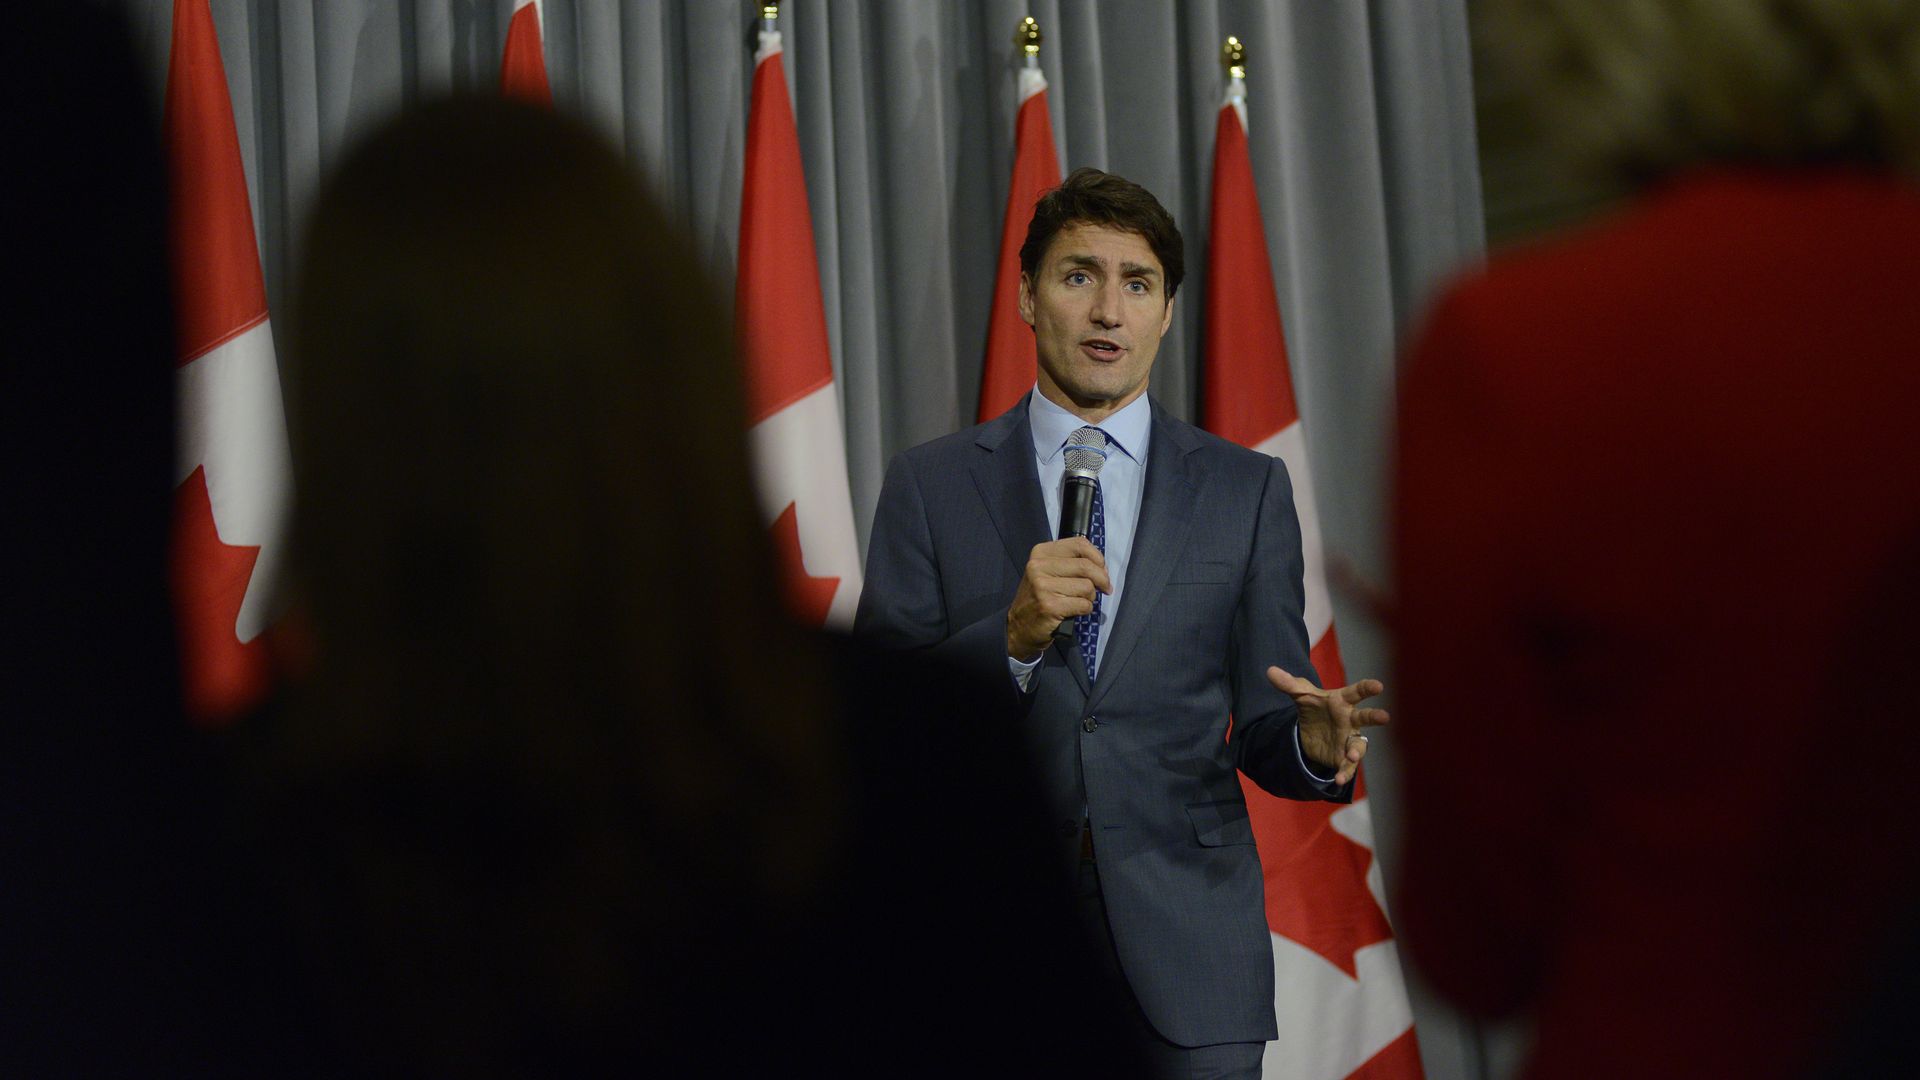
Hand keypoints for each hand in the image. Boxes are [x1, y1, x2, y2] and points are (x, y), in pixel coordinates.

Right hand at [1006, 537, 1110, 660]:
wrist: (1018, 627)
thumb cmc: (1039, 598)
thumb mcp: (1048, 571)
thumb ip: (1071, 562)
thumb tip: (1102, 566)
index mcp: (1041, 552)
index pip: (1080, 544)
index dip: (1097, 557)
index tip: (1102, 570)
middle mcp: (1039, 566)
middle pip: (1086, 566)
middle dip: (1102, 579)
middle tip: (1105, 589)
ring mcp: (1042, 586)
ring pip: (1087, 586)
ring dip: (1090, 597)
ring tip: (1079, 601)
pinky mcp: (1049, 605)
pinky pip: (1084, 604)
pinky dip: (1085, 610)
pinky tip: (1074, 611)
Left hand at [1267, 665, 1388, 785]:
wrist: (1310, 730)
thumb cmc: (1314, 707)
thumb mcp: (1300, 695)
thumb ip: (1288, 684)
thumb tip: (1270, 670)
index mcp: (1343, 701)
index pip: (1357, 692)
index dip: (1367, 688)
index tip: (1378, 686)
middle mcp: (1351, 720)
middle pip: (1365, 717)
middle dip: (1374, 717)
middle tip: (1384, 717)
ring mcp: (1349, 739)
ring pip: (1358, 745)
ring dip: (1357, 751)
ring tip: (1352, 756)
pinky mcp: (1343, 757)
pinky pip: (1347, 766)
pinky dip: (1345, 772)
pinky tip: (1339, 780)